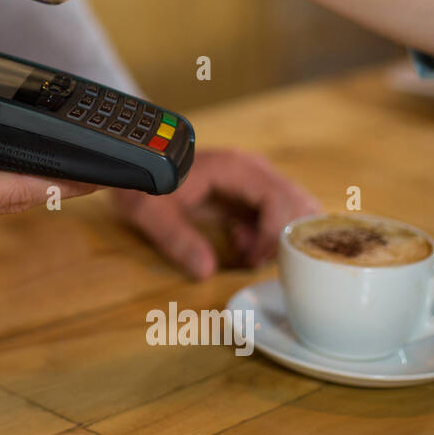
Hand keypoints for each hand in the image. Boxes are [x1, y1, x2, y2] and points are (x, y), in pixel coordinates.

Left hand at [108, 148, 319, 279]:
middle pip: (298, 202)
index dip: (274, 233)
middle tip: (252, 257)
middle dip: (283, 237)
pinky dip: (272, 233)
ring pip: (295, 208)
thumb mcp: (150, 212)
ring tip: (247, 249)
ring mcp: (255, 178)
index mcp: (234, 168)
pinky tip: (242, 242)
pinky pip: (280, 213)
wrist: (135, 162)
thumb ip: (177, 239)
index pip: (279, 199)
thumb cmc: (144, 182)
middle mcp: (253, 169)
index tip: (252, 258)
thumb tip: (206, 271)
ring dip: (281, 236)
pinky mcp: (251, 191)